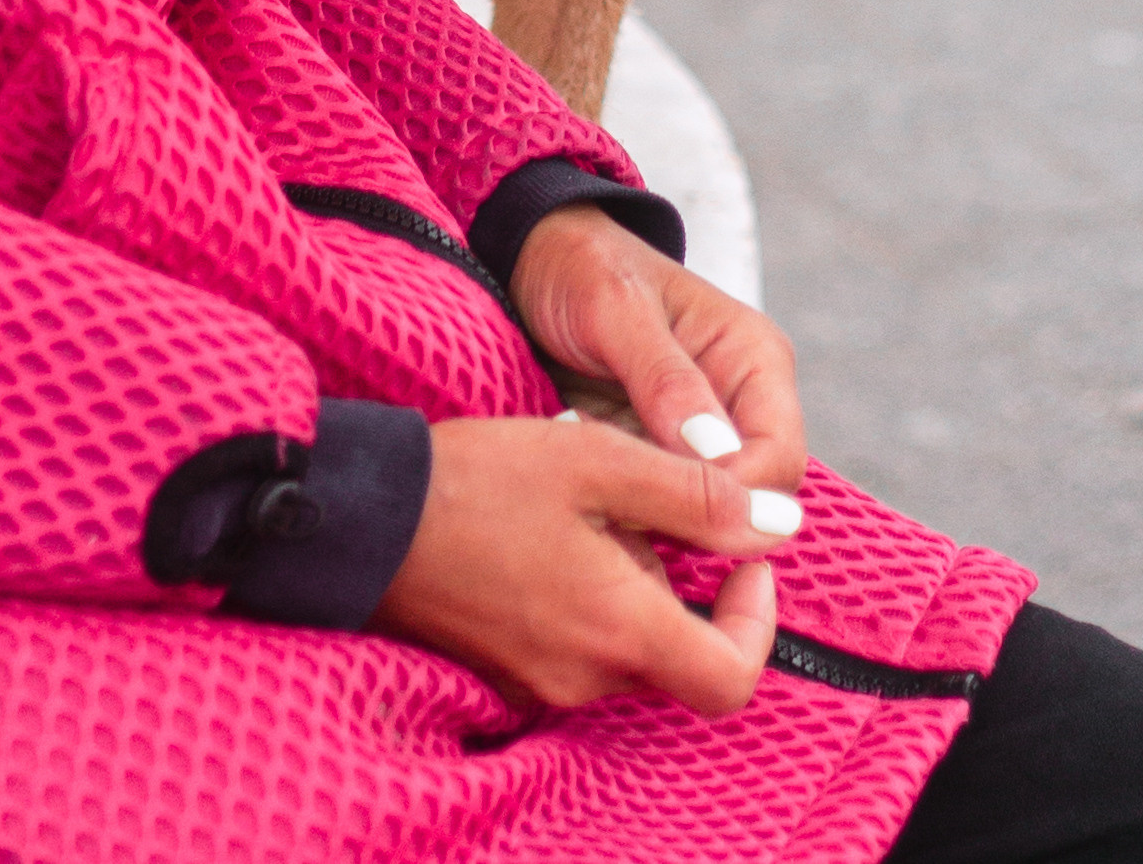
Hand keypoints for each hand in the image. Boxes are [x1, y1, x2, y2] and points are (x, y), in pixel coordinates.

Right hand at [375, 416, 779, 712]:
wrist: (361, 520)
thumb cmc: (476, 482)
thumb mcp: (597, 461)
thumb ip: (696, 497)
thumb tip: (782, 527)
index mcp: (620, 630)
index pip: (731, 677)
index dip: (757, 622)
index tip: (741, 558)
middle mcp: (586, 676)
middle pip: (677, 657)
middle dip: (682, 586)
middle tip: (649, 506)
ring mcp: (540, 681)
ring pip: (624, 646)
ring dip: (630, 586)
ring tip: (587, 505)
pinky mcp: (506, 669)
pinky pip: (575, 645)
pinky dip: (585, 597)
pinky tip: (548, 533)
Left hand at [510, 207, 806, 496]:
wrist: (538, 260)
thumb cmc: (584, 266)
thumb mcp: (616, 308)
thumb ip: (665, 377)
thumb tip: (716, 452)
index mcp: (756, 359)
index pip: (780, 458)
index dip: (736, 495)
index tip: (665, 500)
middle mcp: (743, 402)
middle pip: (751, 496)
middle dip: (690, 508)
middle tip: (618, 492)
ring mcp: (703, 432)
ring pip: (706, 508)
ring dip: (651, 504)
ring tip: (595, 465)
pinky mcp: (662, 452)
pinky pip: (662, 500)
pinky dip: (628, 496)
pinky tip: (588, 468)